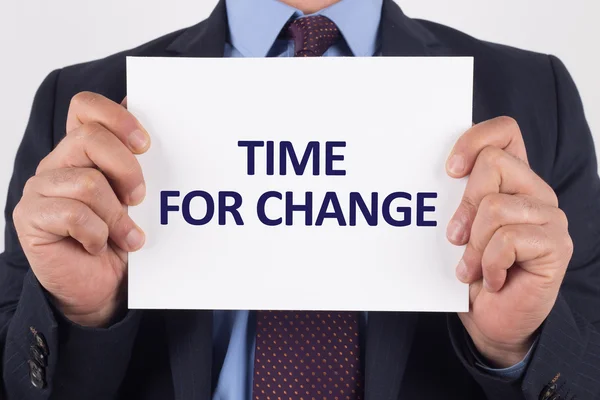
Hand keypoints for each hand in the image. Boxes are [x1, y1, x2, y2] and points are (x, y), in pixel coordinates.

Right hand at [13, 92, 149, 327]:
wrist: (102, 286)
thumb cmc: (119, 238)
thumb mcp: (133, 197)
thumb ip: (134, 163)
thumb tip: (144, 126)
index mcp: (81, 151)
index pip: (86, 108)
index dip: (116, 116)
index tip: (145, 144)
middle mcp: (57, 163)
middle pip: (90, 139)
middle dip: (126, 170)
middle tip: (138, 198)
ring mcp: (39, 189)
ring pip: (87, 182)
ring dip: (116, 215)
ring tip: (125, 236)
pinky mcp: (29, 217)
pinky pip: (72, 214)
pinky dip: (96, 234)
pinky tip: (98, 245)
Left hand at [446, 117, 572, 366]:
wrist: (492, 319)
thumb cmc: (473, 270)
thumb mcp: (458, 227)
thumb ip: (456, 199)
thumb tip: (433, 177)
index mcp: (512, 180)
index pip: (505, 132)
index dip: (474, 139)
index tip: (450, 171)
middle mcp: (535, 191)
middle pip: (493, 163)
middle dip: (464, 205)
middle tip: (456, 238)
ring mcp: (549, 217)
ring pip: (495, 206)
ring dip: (474, 244)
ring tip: (472, 266)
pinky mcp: (557, 245)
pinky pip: (508, 239)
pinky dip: (489, 263)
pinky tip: (494, 278)